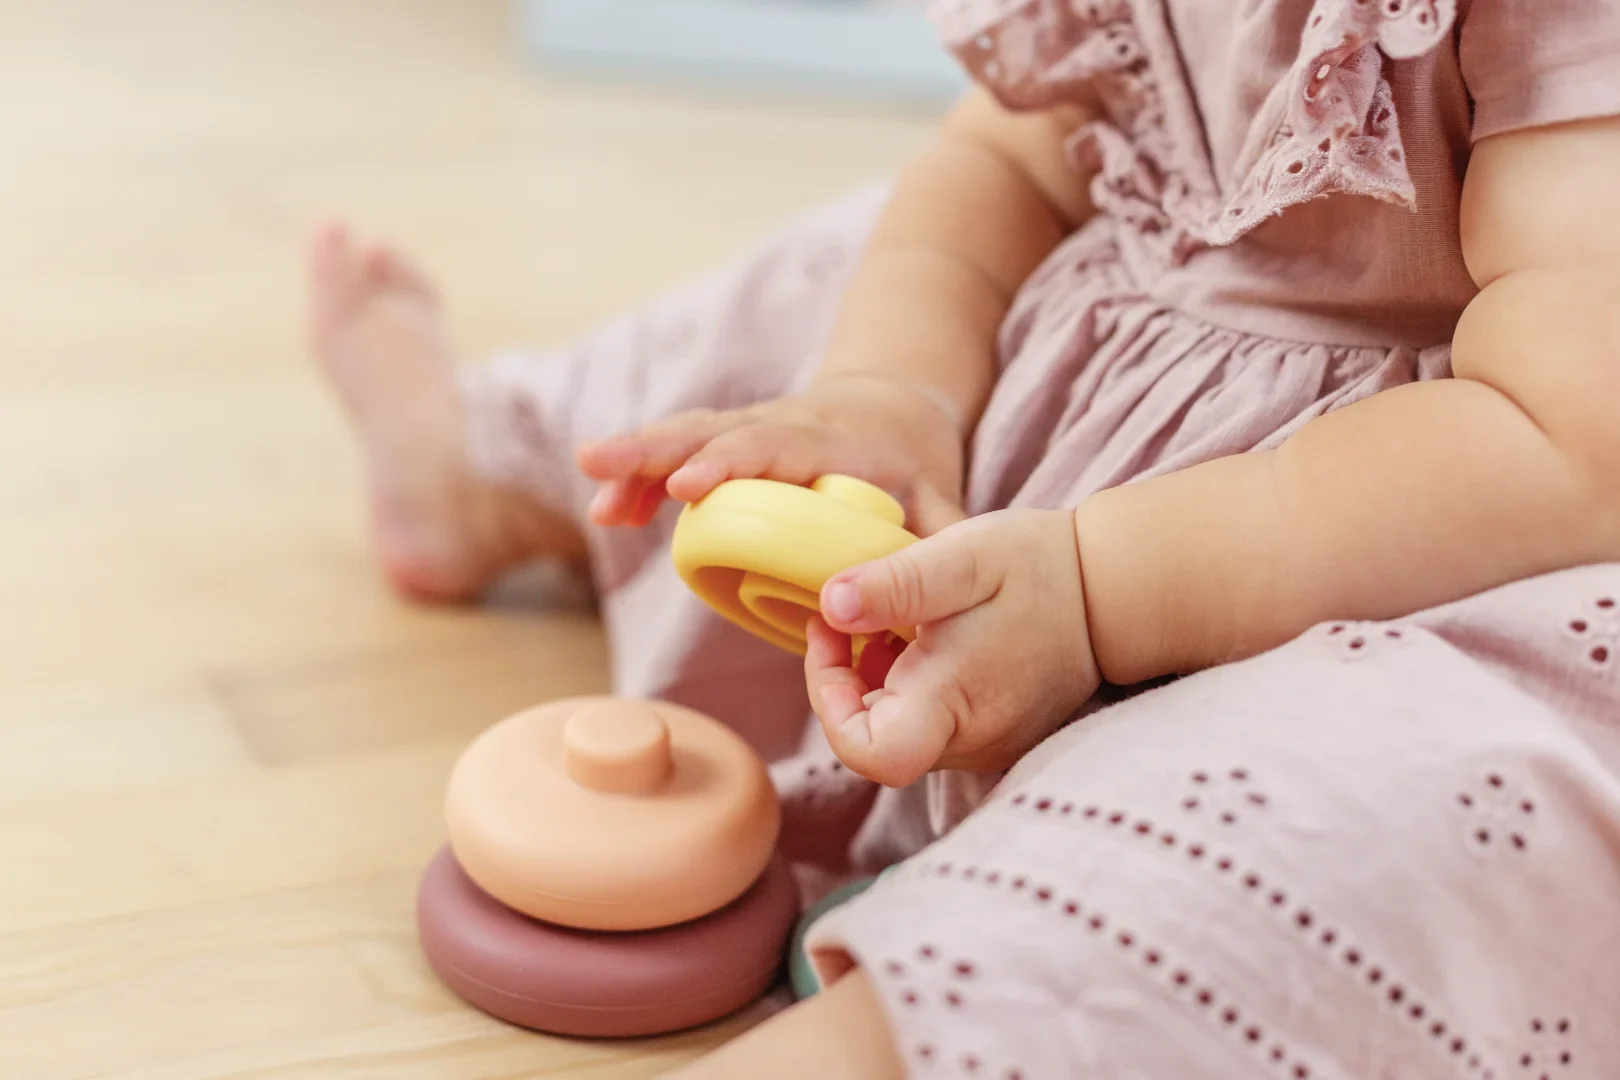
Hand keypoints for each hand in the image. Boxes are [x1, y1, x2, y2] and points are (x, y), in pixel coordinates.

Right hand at [574, 376, 966, 535]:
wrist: (897, 404)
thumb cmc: (917, 461)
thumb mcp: (944, 498)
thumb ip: (943, 542)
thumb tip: (940, 597)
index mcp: (835, 441)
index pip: (778, 447)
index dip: (732, 465)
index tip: (688, 487)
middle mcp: (785, 425)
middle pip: (714, 431)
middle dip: (655, 450)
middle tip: (598, 465)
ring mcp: (752, 430)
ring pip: (688, 436)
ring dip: (637, 463)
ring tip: (594, 493)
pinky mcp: (729, 443)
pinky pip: (680, 453)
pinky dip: (643, 479)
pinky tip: (607, 506)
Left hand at [804, 508, 1099, 787]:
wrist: (1112, 592)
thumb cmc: (1039, 568)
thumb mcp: (963, 558)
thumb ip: (896, 584)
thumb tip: (831, 604)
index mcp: (953, 703)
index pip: (868, 752)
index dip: (830, 704)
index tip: (834, 638)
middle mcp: (969, 742)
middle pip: (872, 738)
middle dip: (845, 677)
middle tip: (853, 611)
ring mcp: (983, 745)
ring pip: (897, 730)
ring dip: (875, 678)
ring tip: (894, 618)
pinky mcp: (993, 736)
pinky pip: (928, 723)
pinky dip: (907, 684)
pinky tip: (922, 635)